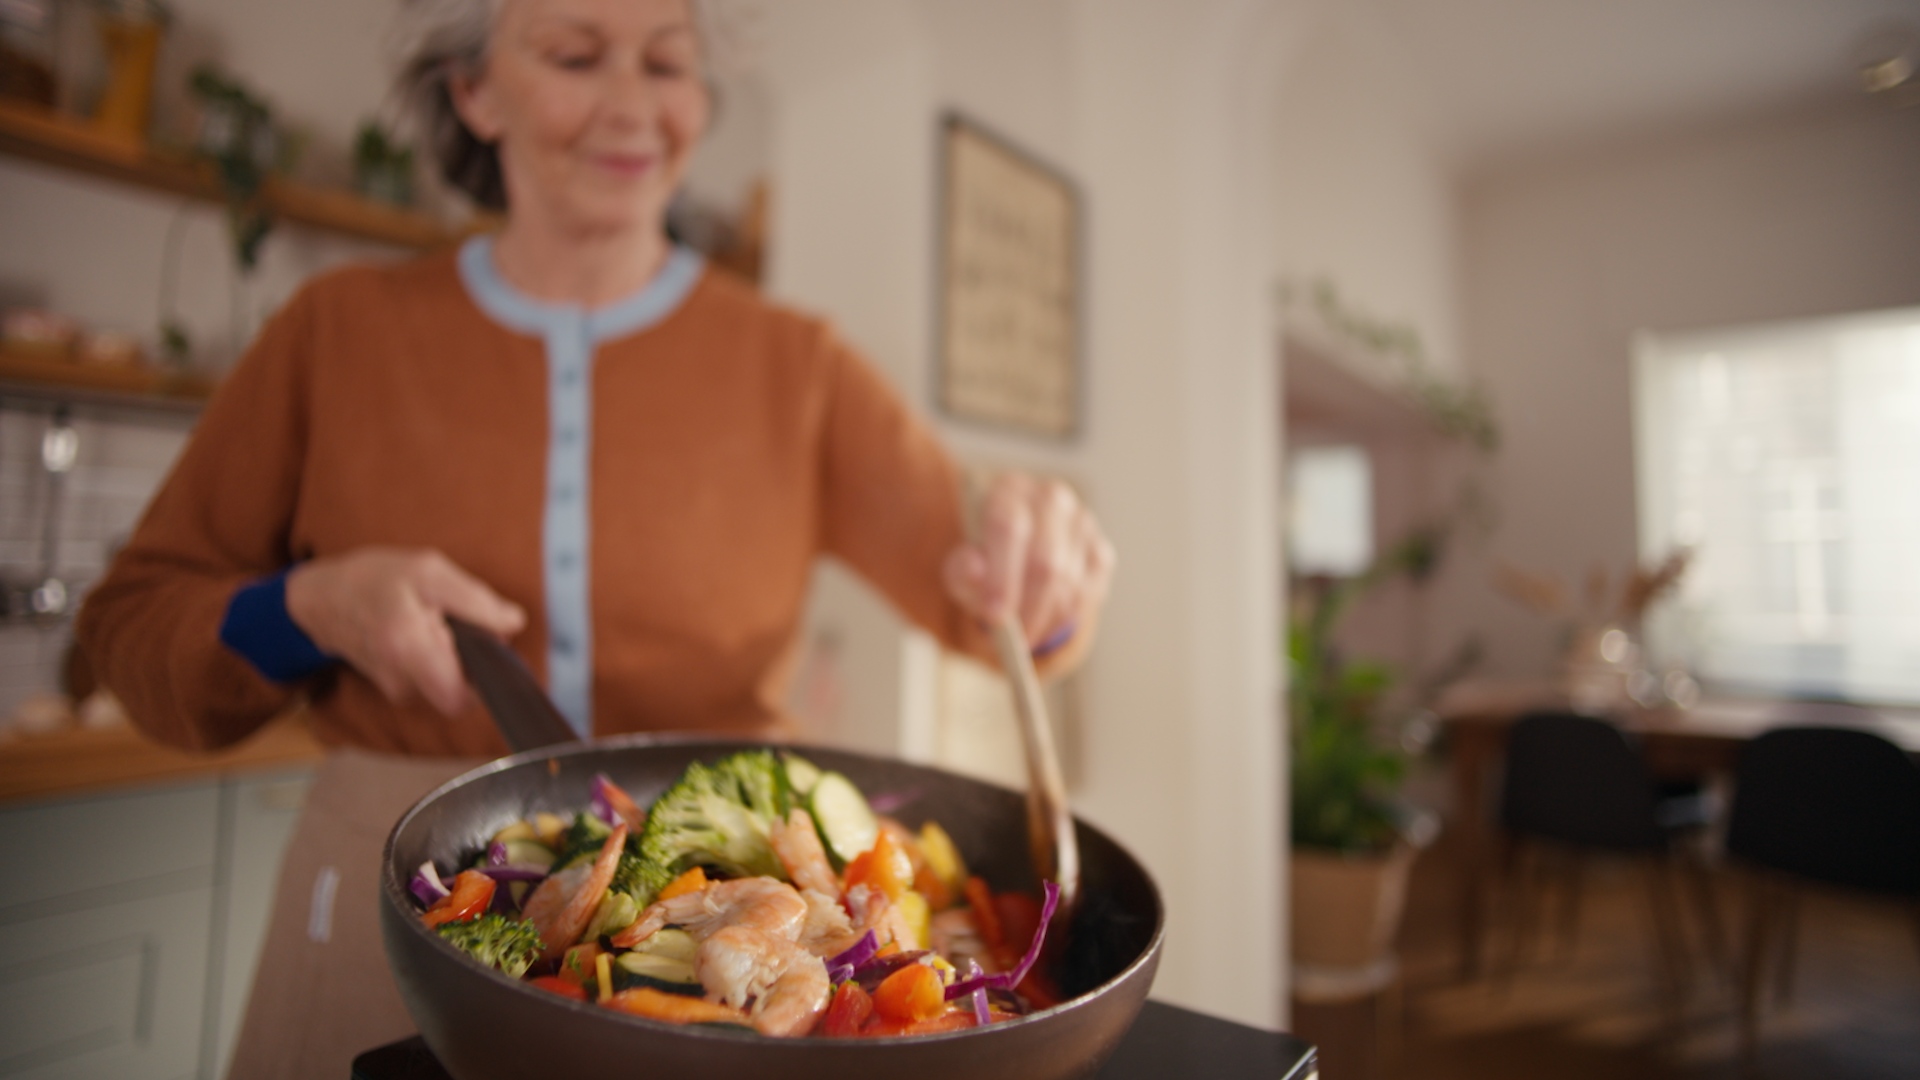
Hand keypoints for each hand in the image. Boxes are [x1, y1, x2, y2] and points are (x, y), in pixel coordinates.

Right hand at [285, 547, 525, 715]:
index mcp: (409, 648)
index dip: (485, 681)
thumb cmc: (374, 579)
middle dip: (471, 661)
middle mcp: (401, 680)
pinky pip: (431, 679)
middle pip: (461, 690)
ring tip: (433, 622)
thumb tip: (514, 623)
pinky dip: (435, 659)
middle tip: (458, 623)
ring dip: (452, 657)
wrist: (321, 598)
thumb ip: (476, 600)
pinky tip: (422, 632)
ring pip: (447, 683)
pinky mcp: (395, 688)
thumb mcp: (429, 571)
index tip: (489, 650)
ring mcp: (396, 689)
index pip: (460, 699)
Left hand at [942, 473, 1114, 654]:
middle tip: (1015, 640)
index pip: (1009, 527)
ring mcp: (1081, 522)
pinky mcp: (1100, 549)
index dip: (1003, 576)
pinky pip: (1088, 593)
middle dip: (1028, 608)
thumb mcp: (960, 566)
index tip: (996, 615)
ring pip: (1069, 583)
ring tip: (1025, 634)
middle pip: (1045, 561)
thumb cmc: (984, 558)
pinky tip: (1045, 622)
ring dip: (1046, 618)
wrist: (1015, 552)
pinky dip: (1065, 617)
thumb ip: (961, 569)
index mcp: (1008, 491)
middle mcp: (1050, 499)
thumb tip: (974, 571)